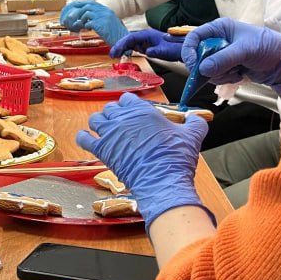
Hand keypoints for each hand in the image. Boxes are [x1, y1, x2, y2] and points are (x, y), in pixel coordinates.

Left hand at [57, 1, 127, 45]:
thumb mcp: (108, 22)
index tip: (75, 8)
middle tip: (72, 17)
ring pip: (86, 13)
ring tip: (83, 25)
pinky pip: (88, 22)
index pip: (91, 3)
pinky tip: (88, 29)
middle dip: (78, 11)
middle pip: (87, 6)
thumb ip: (99, 17)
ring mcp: (103, 17)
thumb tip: (86, 18)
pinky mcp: (101, 24)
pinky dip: (85, 26)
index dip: (82, 5)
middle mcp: (104, 11)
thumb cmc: (115, 34)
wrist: (122, 41)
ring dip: (82, 19)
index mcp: (106, 10)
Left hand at [75, 94, 211, 228]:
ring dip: (99, 123)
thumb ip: (194, 123)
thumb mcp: (192, 136)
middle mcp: (123, 118)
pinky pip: (83, 139)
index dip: (129, 106)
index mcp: (142, 111)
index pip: (127, 99)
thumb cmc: (176, 157)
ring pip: (95, 119)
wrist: (162, 180)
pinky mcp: (102, 150)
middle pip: (110, 108)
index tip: (132, 113)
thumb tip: (197, 119)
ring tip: (105, 131)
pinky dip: (83, 137)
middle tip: (120, 125)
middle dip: (114, 114)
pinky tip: (87, 139)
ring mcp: (110, 133)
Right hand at [111, 29, 182, 61]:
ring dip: (123, 48)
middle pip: (128, 39)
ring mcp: (146, 41)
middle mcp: (145, 36)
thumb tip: (147, 52)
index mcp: (147, 34)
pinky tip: (125, 54)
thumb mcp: (165, 51)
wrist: (182, 49)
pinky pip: (135, 46)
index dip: (121, 44)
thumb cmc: (174, 48)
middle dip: (119, 46)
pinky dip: (128, 50)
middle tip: (112, 55)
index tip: (115, 51)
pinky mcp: (147, 45)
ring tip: (116, 56)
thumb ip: (155, 51)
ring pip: (130, 43)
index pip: (130, 37)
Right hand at [181, 18, 280, 94]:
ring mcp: (222, 54)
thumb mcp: (245, 50)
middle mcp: (218, 40)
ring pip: (206, 69)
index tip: (194, 65)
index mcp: (220, 28)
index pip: (194, 37)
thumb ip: (223, 59)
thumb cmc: (268, 47)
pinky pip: (215, 76)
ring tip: (235, 72)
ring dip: (218, 75)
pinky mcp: (226, 67)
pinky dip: (225, 79)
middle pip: (198, 56)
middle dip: (207, 67)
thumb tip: (203, 69)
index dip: (190, 51)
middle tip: (219, 72)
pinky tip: (238, 75)